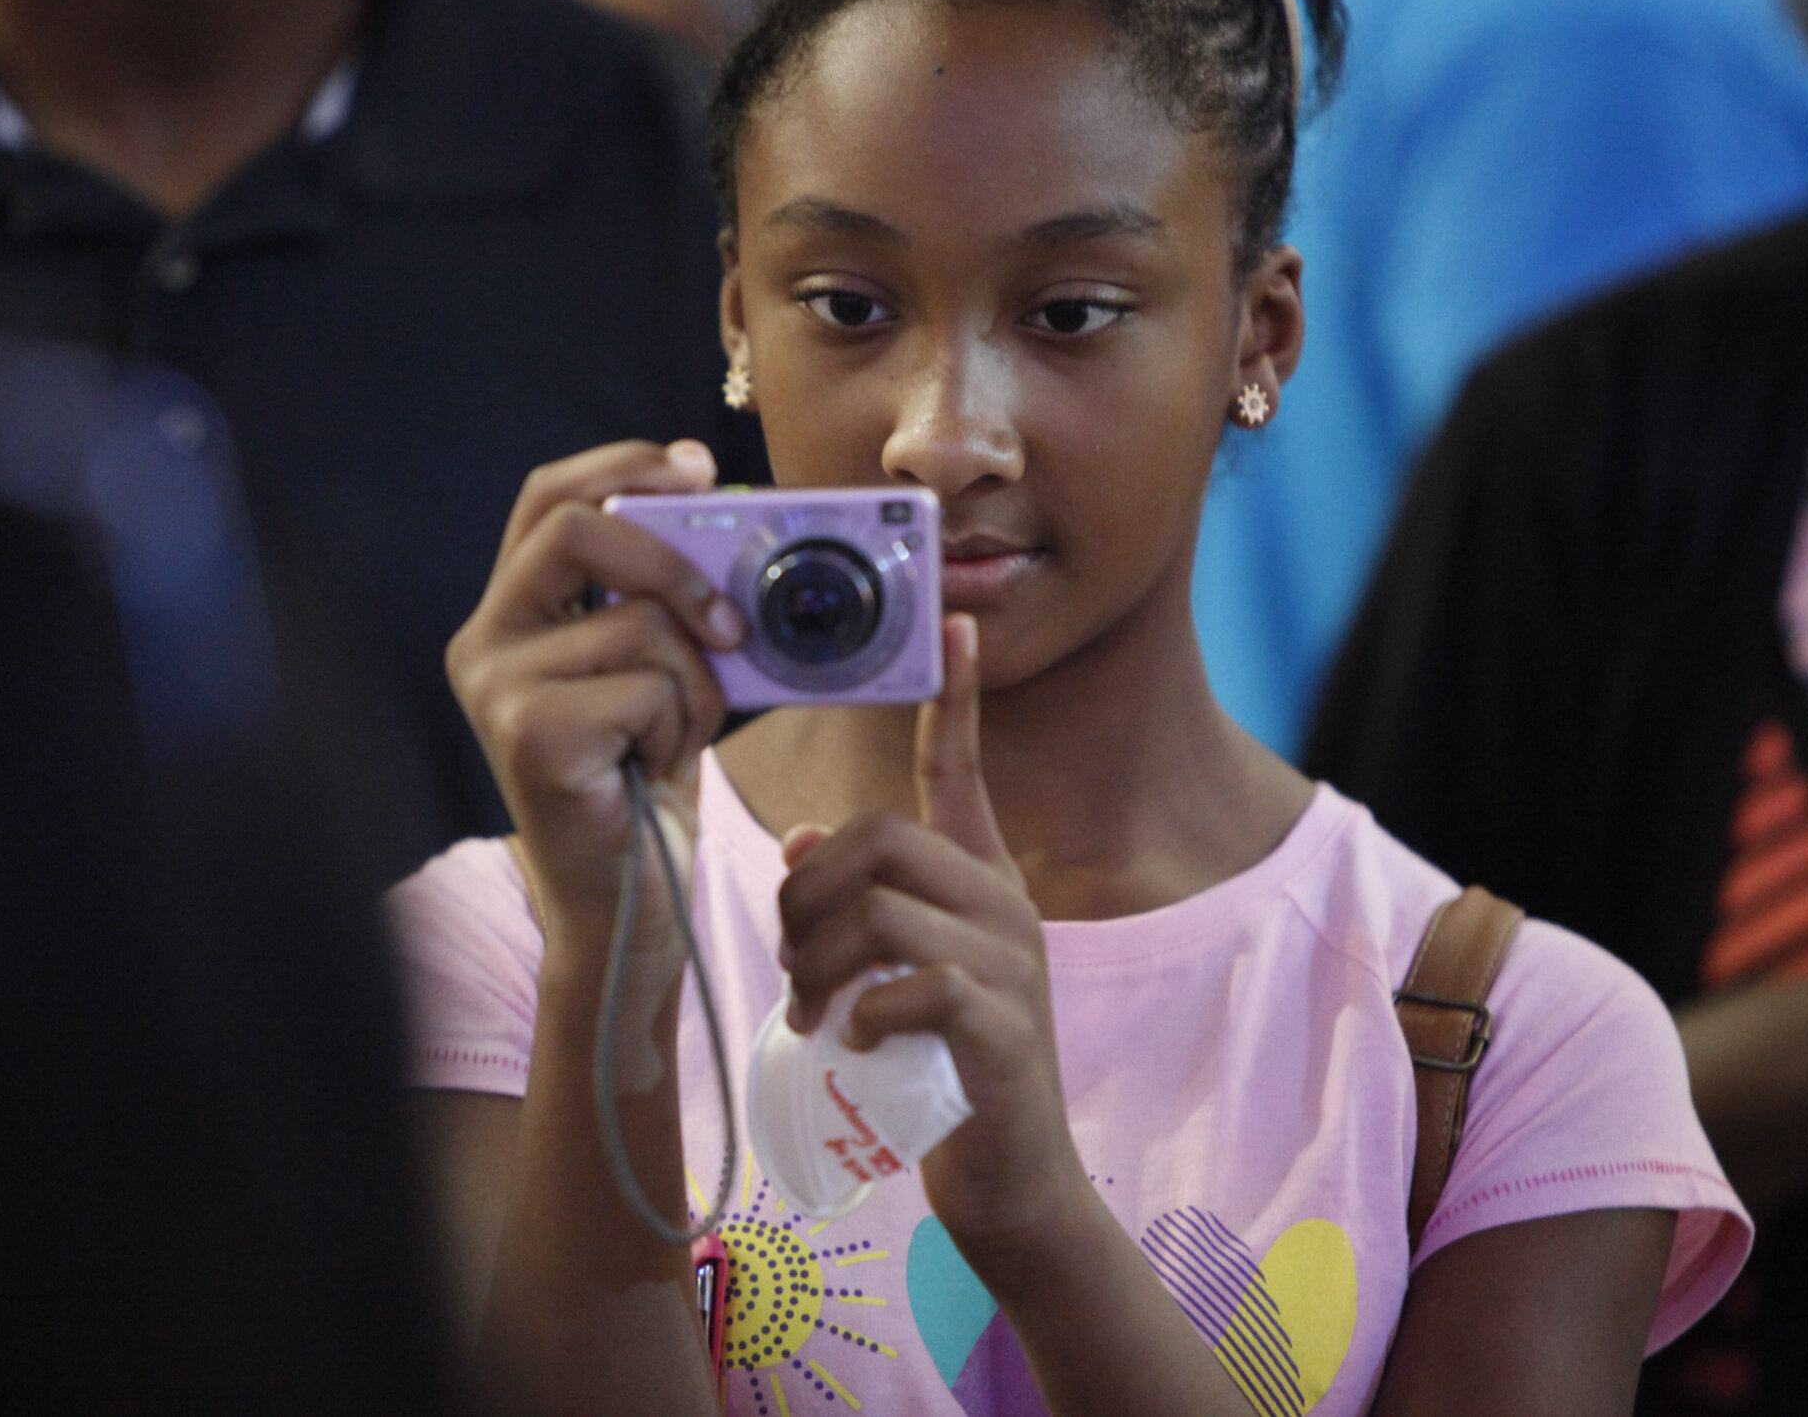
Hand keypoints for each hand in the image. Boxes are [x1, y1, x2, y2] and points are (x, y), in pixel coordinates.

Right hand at [446, 440, 744, 961]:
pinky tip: (650, 771)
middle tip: (729, 622)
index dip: (621, 464)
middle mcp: (484, 641)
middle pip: (577, 527)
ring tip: (668, 741)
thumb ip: (670, 599)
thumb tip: (739, 522)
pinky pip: (649, 685)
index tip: (697, 466)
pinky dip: (681, 729)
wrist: (631, 898)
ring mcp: (498, 687)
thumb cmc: (647, 778)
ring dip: (694, 684)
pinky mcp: (529, 733)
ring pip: (641, 621)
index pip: (548, 498)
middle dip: (672, 562)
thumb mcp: (661, 667)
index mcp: (513, 615)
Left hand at [774, 616, 1085, 1261]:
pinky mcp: (1000, 1029)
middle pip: (883, 837)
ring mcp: (1010, 966)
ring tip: (811, 1015)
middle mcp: (1004, 907)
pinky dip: (864, 1012)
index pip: (964, 772)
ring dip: (820, 963)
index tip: (955, 624)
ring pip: (882, 908)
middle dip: (809, 894)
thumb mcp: (899, 975)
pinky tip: (855, 1043)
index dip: (957, 701)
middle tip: (793, 965)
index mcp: (981, 883)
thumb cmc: (945, 1073)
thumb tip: (804, 834)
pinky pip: (914, 983)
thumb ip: (861, 906)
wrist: (1014, 1182)